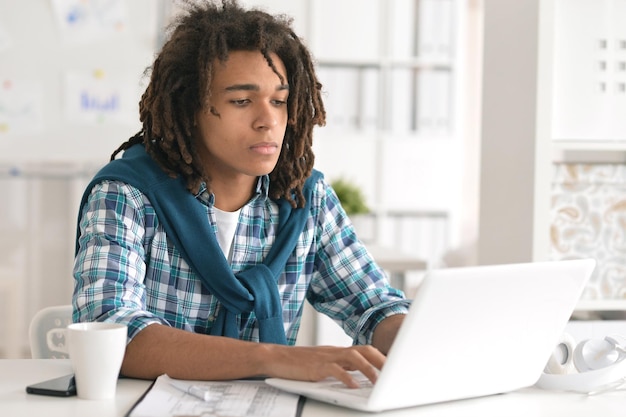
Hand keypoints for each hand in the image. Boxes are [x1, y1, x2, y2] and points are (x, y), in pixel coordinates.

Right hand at [261, 344, 384, 387]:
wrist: (275, 357)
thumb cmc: (298, 363)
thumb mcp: (324, 364)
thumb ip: (341, 368)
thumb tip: (360, 378)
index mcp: (338, 351)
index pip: (365, 349)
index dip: (381, 357)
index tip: (395, 367)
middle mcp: (335, 352)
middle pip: (364, 350)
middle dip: (380, 361)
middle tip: (394, 373)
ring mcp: (326, 357)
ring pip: (353, 357)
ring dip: (368, 369)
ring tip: (378, 382)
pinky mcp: (316, 367)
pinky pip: (334, 370)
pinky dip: (346, 378)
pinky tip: (353, 387)